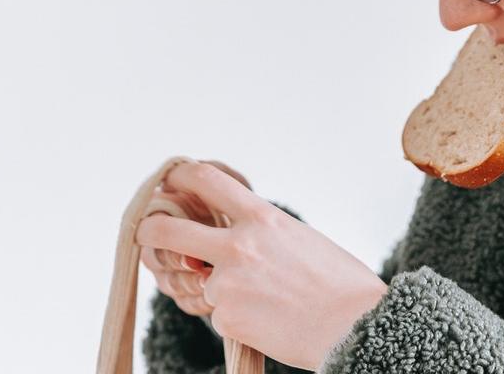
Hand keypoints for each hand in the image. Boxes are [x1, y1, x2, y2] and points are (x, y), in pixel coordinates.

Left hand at [135, 160, 388, 370]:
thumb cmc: (338, 282)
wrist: (354, 326)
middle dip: (150, 232)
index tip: (171, 181)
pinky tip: (268, 319)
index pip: (206, 181)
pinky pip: (218, 313)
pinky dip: (236, 316)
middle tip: (149, 235)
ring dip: (216, 288)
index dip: (180, 176)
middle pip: (167, 231)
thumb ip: (258, 231)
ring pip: (198, 282)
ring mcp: (227, 285)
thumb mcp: (298, 238)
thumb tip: (223, 234)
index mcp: (262, 218)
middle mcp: (239, 247)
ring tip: (263, 298)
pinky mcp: (225, 318)